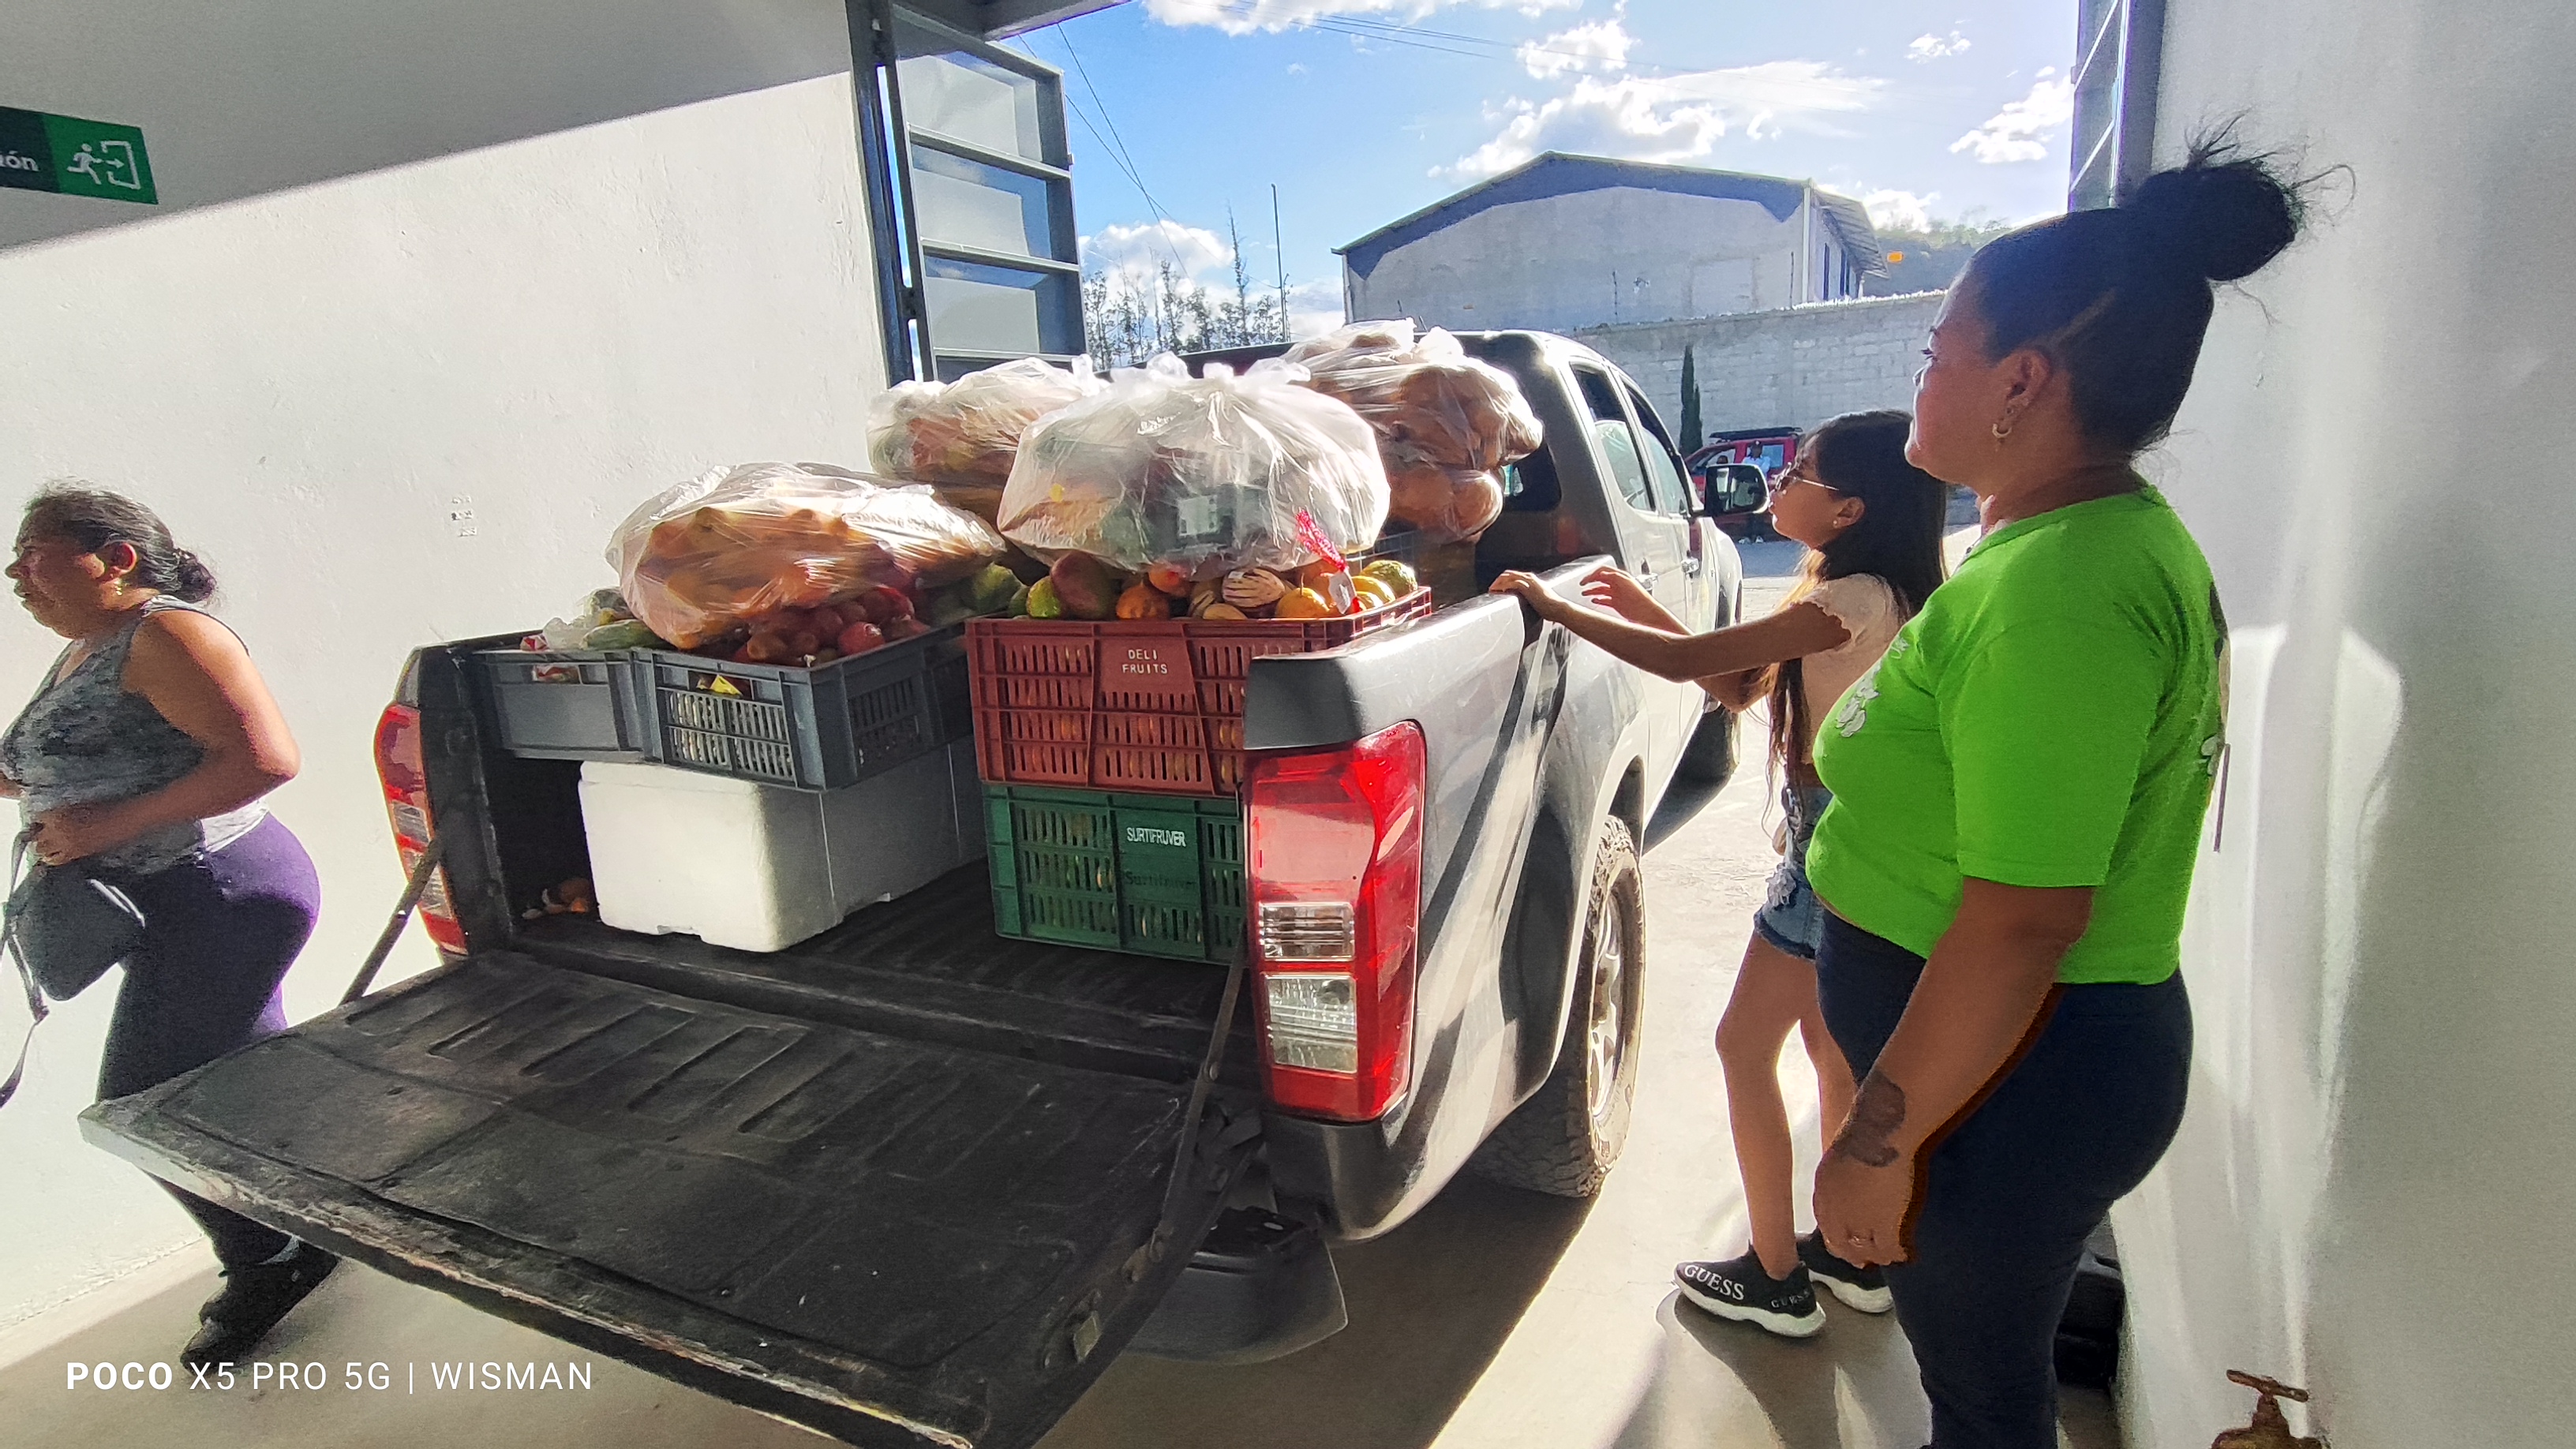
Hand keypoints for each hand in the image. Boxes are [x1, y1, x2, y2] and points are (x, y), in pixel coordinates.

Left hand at [30, 804, 132, 865]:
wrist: (124, 820)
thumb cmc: (105, 808)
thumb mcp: (79, 806)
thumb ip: (62, 814)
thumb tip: (49, 821)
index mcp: (58, 815)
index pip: (38, 819)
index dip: (40, 822)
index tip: (43, 823)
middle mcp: (58, 831)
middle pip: (37, 839)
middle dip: (39, 837)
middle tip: (44, 836)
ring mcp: (66, 844)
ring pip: (43, 852)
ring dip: (44, 849)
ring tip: (50, 847)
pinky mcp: (76, 854)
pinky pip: (56, 860)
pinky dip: (53, 858)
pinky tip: (58, 854)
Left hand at [1487, 571, 1564, 618]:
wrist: (1558, 608)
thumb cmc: (1551, 607)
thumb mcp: (1539, 598)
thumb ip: (1530, 597)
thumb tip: (1523, 602)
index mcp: (1532, 579)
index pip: (1513, 575)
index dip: (1503, 580)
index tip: (1496, 588)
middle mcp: (1529, 578)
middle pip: (1508, 574)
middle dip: (1498, 580)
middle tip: (1491, 589)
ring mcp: (1528, 581)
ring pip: (1508, 577)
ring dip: (1498, 583)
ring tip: (1491, 590)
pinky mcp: (1527, 587)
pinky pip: (1511, 583)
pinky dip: (1503, 586)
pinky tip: (1498, 592)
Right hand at [1578, 564, 1656, 621]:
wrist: (1646, 613)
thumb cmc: (1639, 598)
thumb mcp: (1624, 582)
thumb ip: (1612, 576)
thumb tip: (1601, 574)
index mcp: (1620, 577)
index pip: (1603, 571)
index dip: (1592, 574)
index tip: (1585, 580)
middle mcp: (1618, 585)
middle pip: (1600, 580)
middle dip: (1590, 581)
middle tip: (1582, 585)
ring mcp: (1617, 595)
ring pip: (1601, 590)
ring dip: (1592, 591)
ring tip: (1584, 594)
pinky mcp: (1617, 604)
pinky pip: (1605, 600)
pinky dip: (1598, 600)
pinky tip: (1594, 601)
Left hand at [1811, 1145, 1918, 1266]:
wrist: (1880, 1133)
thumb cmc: (1863, 1133)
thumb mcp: (1839, 1160)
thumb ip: (1840, 1181)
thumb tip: (1851, 1191)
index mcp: (1822, 1196)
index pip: (1828, 1230)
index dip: (1839, 1242)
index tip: (1849, 1248)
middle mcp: (1835, 1214)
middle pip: (1844, 1246)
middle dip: (1855, 1255)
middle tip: (1866, 1261)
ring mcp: (1859, 1221)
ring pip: (1868, 1251)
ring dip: (1878, 1255)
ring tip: (1888, 1257)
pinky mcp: (1884, 1224)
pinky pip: (1890, 1249)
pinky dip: (1897, 1253)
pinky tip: (1903, 1253)